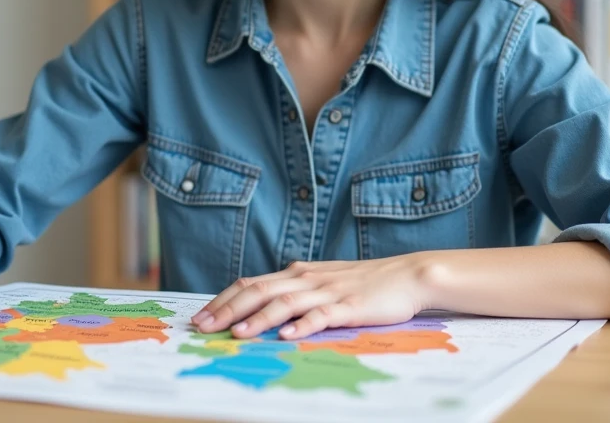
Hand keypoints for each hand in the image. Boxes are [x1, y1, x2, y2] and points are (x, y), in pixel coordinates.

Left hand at [190, 254, 432, 339]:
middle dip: (228, 310)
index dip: (224, 299)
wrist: (408, 274)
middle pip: (260, 291)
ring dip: (259, 318)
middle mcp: (307, 278)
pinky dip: (303, 324)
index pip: (251, 283)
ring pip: (285, 302)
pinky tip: (288, 336)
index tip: (200, 316)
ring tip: (236, 334)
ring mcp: (328, 291)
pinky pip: (322, 315)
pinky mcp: (350, 305)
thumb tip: (261, 304)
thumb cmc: (364, 283)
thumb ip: (295, 290)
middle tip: (204, 327)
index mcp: (298, 273)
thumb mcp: (323, 282)